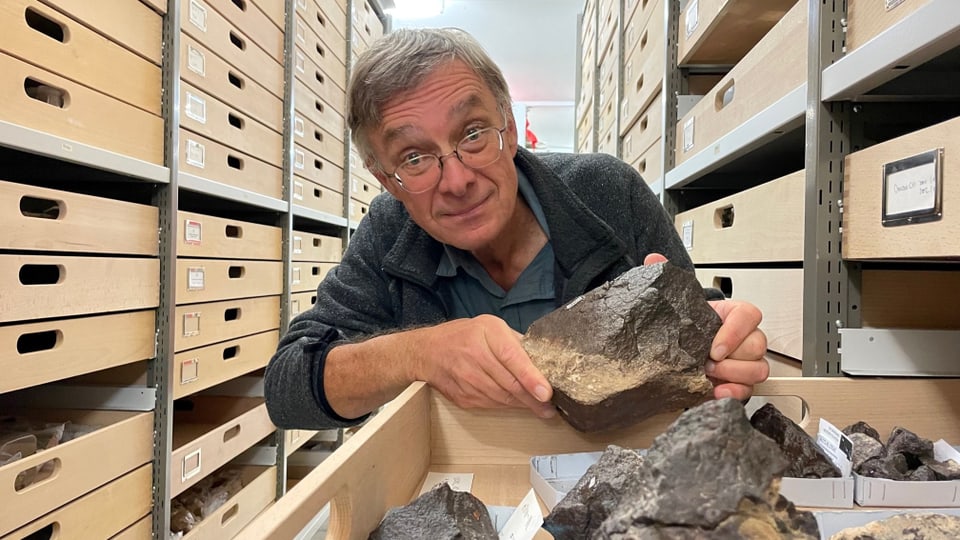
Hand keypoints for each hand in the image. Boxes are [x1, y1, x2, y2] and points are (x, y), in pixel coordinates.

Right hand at [409, 315, 556, 418]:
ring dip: (523, 405)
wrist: (427, 352)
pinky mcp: (463, 397)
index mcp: (486, 334)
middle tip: (551, 407)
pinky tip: (516, 403)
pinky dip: (506, 405)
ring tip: (539, 407)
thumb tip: (543, 360)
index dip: (531, 377)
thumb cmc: (464, 335)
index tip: (546, 393)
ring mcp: (466, 379)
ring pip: (502, 398)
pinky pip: (491, 405)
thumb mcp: (491, 326)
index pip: (512, 357)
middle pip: (510, 384)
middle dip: (534, 399)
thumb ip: (515, 341)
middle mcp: (475, 356)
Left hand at [643, 253, 768, 400]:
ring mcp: (746, 361)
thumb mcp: (679, 301)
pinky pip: (749, 390)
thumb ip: (669, 278)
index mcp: (735, 314)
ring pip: (758, 369)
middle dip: (731, 359)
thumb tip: (654, 260)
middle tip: (706, 362)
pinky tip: (717, 392)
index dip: (735, 333)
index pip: (750, 316)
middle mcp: (746, 338)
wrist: (681, 348)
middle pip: (757, 346)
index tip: (714, 347)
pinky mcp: (740, 382)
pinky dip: (734, 393)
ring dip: (733, 375)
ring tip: (709, 375)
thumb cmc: (688, 325)